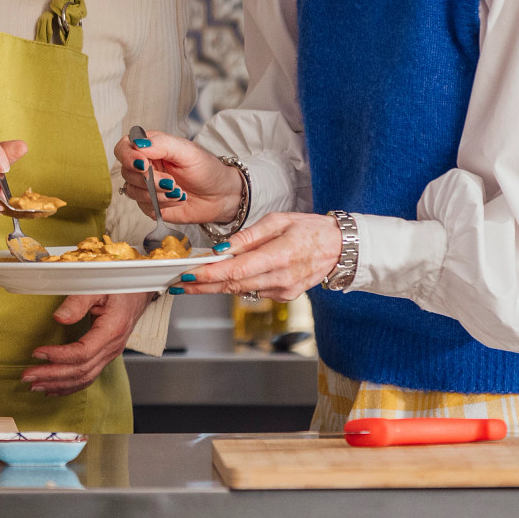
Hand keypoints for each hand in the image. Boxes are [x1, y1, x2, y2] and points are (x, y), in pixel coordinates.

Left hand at [21, 293, 149, 395]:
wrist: (138, 291)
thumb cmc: (119, 286)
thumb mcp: (98, 286)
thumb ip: (78, 302)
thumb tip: (59, 318)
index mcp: (112, 329)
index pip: (83, 352)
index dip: (59, 356)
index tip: (38, 353)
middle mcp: (112, 347)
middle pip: (81, 370)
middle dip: (52, 375)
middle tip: (28, 375)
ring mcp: (110, 353)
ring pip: (84, 378)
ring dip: (58, 384)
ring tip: (35, 385)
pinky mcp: (105, 355)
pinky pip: (88, 376)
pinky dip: (70, 385)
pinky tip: (54, 388)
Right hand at [112, 130, 240, 225]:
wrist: (220, 196)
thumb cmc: (206, 169)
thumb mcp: (187, 151)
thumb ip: (162, 144)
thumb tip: (138, 143)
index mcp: (150, 147)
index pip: (124, 147)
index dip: (128, 157)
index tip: (143, 165)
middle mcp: (144, 165)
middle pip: (126, 171)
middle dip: (149, 180)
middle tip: (171, 182)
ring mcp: (145, 186)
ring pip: (132, 191)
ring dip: (156, 193)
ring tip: (178, 191)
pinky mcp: (150, 204)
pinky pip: (143, 206)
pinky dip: (162, 204)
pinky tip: (178, 199)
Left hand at [168, 212, 341, 301]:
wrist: (339, 249)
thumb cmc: (310, 229)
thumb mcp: (278, 221)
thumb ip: (248, 236)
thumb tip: (222, 248)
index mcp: (280, 255)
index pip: (237, 270)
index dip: (210, 275)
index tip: (189, 275)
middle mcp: (281, 278)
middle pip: (234, 285)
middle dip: (203, 285)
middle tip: (179, 284)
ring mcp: (284, 291)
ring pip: (241, 290)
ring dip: (216, 287)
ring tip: (192, 281)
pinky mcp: (284, 296)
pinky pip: (253, 291)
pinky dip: (236, 285)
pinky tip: (222, 279)